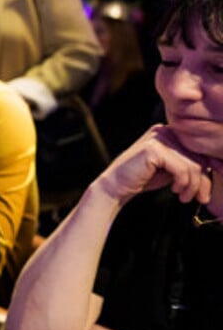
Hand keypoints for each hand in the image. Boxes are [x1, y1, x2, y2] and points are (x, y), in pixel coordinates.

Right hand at [94, 126, 213, 206]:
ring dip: (193, 186)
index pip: (199, 151)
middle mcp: (165, 130)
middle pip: (199, 157)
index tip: (206, 192)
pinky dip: (183, 183)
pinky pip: (182, 168)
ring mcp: (158, 137)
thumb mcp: (173, 170)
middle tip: (199, 199)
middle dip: (202, 182)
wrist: (116, 186)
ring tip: (184, 197)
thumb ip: (190, 164)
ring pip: (193, 164)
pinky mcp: (154, 148)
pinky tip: (174, 190)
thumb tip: (218, 167)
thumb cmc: (144, 179)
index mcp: (170, 132)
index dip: (209, 171)